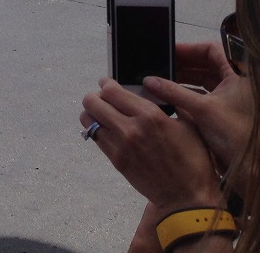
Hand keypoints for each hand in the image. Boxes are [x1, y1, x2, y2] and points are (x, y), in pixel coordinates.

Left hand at [80, 78, 221, 212]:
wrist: (187, 196)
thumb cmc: (194, 160)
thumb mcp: (189, 125)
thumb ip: (171, 103)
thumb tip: (154, 88)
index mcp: (150, 115)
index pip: (112, 91)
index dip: (106, 84)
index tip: (107, 84)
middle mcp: (131, 127)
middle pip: (92, 101)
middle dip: (96, 97)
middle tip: (104, 100)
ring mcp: (120, 145)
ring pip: (88, 119)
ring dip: (92, 114)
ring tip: (103, 115)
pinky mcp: (116, 160)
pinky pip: (95, 137)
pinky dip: (97, 130)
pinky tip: (108, 130)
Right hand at [141, 43, 253, 173]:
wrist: (252, 169)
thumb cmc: (237, 136)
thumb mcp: (202, 109)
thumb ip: (173, 92)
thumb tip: (150, 81)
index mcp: (238, 75)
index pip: (211, 50)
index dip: (189, 49)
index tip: (168, 52)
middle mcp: (236, 83)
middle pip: (205, 65)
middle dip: (182, 67)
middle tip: (159, 68)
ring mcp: (230, 98)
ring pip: (202, 81)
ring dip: (182, 82)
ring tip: (161, 83)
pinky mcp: (223, 111)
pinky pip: (202, 96)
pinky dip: (187, 95)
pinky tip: (170, 99)